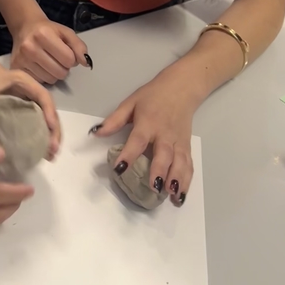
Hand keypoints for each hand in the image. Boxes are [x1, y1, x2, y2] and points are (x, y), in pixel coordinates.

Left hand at [0, 63, 60, 156]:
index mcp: (26, 82)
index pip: (43, 96)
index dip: (49, 111)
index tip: (49, 127)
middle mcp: (34, 92)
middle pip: (51, 111)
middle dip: (54, 130)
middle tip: (53, 150)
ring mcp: (35, 102)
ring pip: (50, 120)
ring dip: (53, 137)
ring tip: (51, 156)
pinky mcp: (31, 112)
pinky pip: (42, 124)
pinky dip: (45, 138)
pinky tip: (43, 154)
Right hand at [11, 17, 90, 84]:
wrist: (25, 27)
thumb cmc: (47, 30)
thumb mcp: (66, 32)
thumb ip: (79, 46)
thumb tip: (86, 62)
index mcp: (43, 35)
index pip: (69, 59)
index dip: (71, 58)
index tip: (66, 53)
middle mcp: (30, 47)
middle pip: (60, 72)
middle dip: (63, 67)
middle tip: (57, 59)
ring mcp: (21, 59)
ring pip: (50, 80)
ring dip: (53, 73)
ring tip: (48, 62)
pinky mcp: (16, 68)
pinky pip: (39, 82)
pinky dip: (43, 77)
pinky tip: (39, 66)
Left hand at [92, 69, 197, 203]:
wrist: (181, 88)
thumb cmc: (153, 96)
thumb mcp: (131, 103)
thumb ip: (114, 120)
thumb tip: (96, 133)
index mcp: (148, 122)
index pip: (138, 139)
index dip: (129, 154)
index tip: (119, 168)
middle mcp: (165, 133)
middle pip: (163, 153)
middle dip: (159, 170)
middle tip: (153, 187)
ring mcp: (178, 141)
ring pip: (180, 162)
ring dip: (177, 179)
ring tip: (171, 196)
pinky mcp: (187, 146)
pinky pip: (188, 165)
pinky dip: (187, 180)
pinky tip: (181, 195)